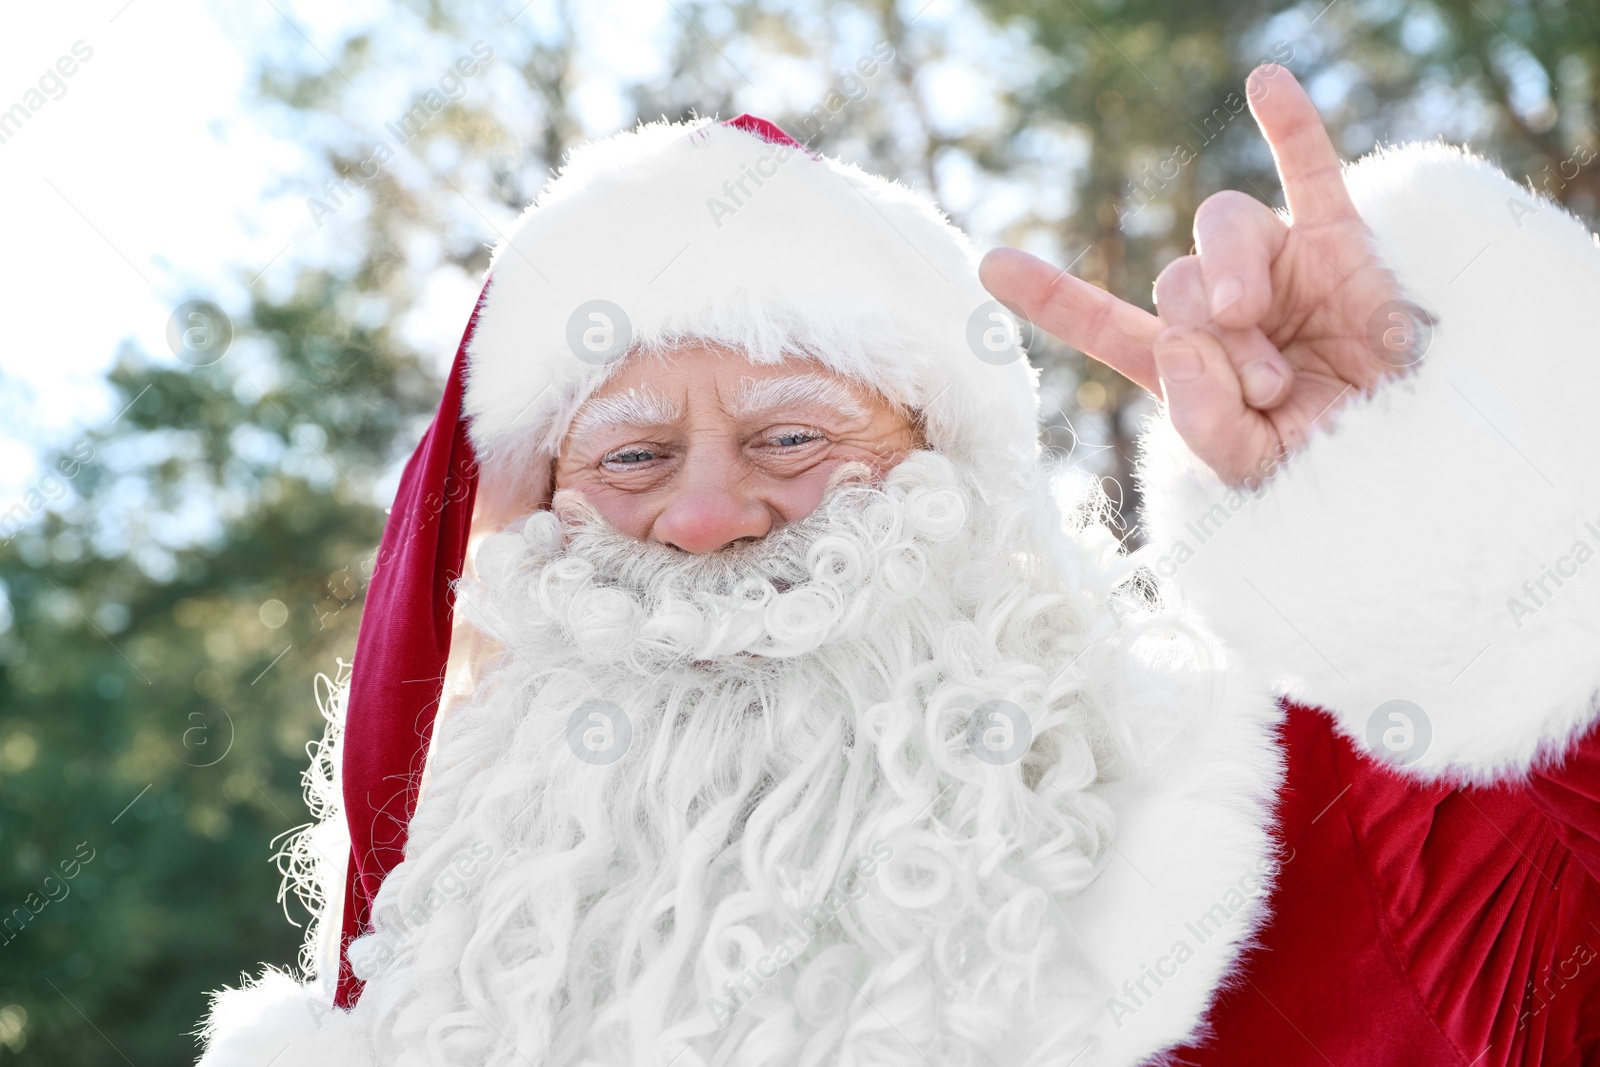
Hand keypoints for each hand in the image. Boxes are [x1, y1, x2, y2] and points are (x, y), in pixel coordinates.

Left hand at [980, 65, 1416, 486]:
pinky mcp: (1338, 242)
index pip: (1109, 324)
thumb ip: (1199, 423)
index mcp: (1189, 361)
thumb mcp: (1249, 465)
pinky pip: (1312, 172)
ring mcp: (1278, 267)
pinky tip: (1267, 82)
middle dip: (1214, 343)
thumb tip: (1175, 340)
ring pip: (1218, 229)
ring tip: (1279, 361)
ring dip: (1236, 287)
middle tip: (1266, 392)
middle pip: (1175, 283)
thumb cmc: (1331, 458)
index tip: (992, 266)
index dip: (1053, 297)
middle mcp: (1223, 306)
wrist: (1414, 445)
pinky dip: (1291, 129)